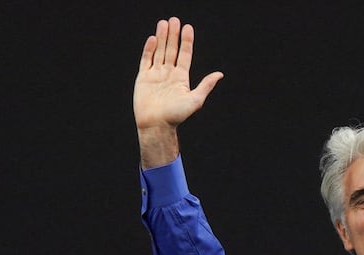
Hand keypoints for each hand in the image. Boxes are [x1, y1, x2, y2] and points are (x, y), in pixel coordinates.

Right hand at [133, 17, 222, 163]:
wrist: (156, 126)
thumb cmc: (176, 116)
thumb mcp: (195, 100)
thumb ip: (205, 85)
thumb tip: (220, 74)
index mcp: (181, 78)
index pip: (185, 54)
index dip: (186, 41)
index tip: (187, 27)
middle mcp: (169, 74)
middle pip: (172, 49)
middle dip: (173, 35)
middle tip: (174, 20)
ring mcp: (156, 75)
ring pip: (159, 52)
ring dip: (162, 37)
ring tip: (163, 23)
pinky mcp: (143, 78)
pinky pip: (146, 60)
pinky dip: (149, 49)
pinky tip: (153, 38)